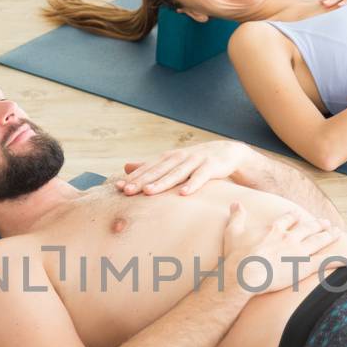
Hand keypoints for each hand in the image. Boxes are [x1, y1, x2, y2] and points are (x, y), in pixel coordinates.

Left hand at [116, 140, 250, 196]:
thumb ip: (151, 165)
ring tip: (148, 192)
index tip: (119, 187)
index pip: (148, 167)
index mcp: (169, 157)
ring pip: (176, 173)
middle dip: (142, 180)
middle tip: (127, 191)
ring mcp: (195, 161)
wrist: (228, 152)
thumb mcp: (172, 161)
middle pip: (158, 170)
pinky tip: (183, 194)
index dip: (134, 177)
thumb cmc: (196, 160)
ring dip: (162, 182)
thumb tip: (125, 166)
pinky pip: (200, 177)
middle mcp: (180, 157)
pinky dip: (192, 185)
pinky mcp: (211, 167)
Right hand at [221, 201, 345, 294]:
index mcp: (274, 230)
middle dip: (316, 225)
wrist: (244, 274)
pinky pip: (325, 262)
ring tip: (337, 232)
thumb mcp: (233, 232)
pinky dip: (338, 260)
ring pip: (318, 241)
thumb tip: (235, 203)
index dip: (294, 217)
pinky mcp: (304, 266)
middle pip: (307, 228)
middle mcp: (289, 238)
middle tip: (325, 223)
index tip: (299, 215)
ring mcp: (299, 252)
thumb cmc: (236, 256)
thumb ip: (236, 217)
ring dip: (329, 236)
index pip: (288, 220)